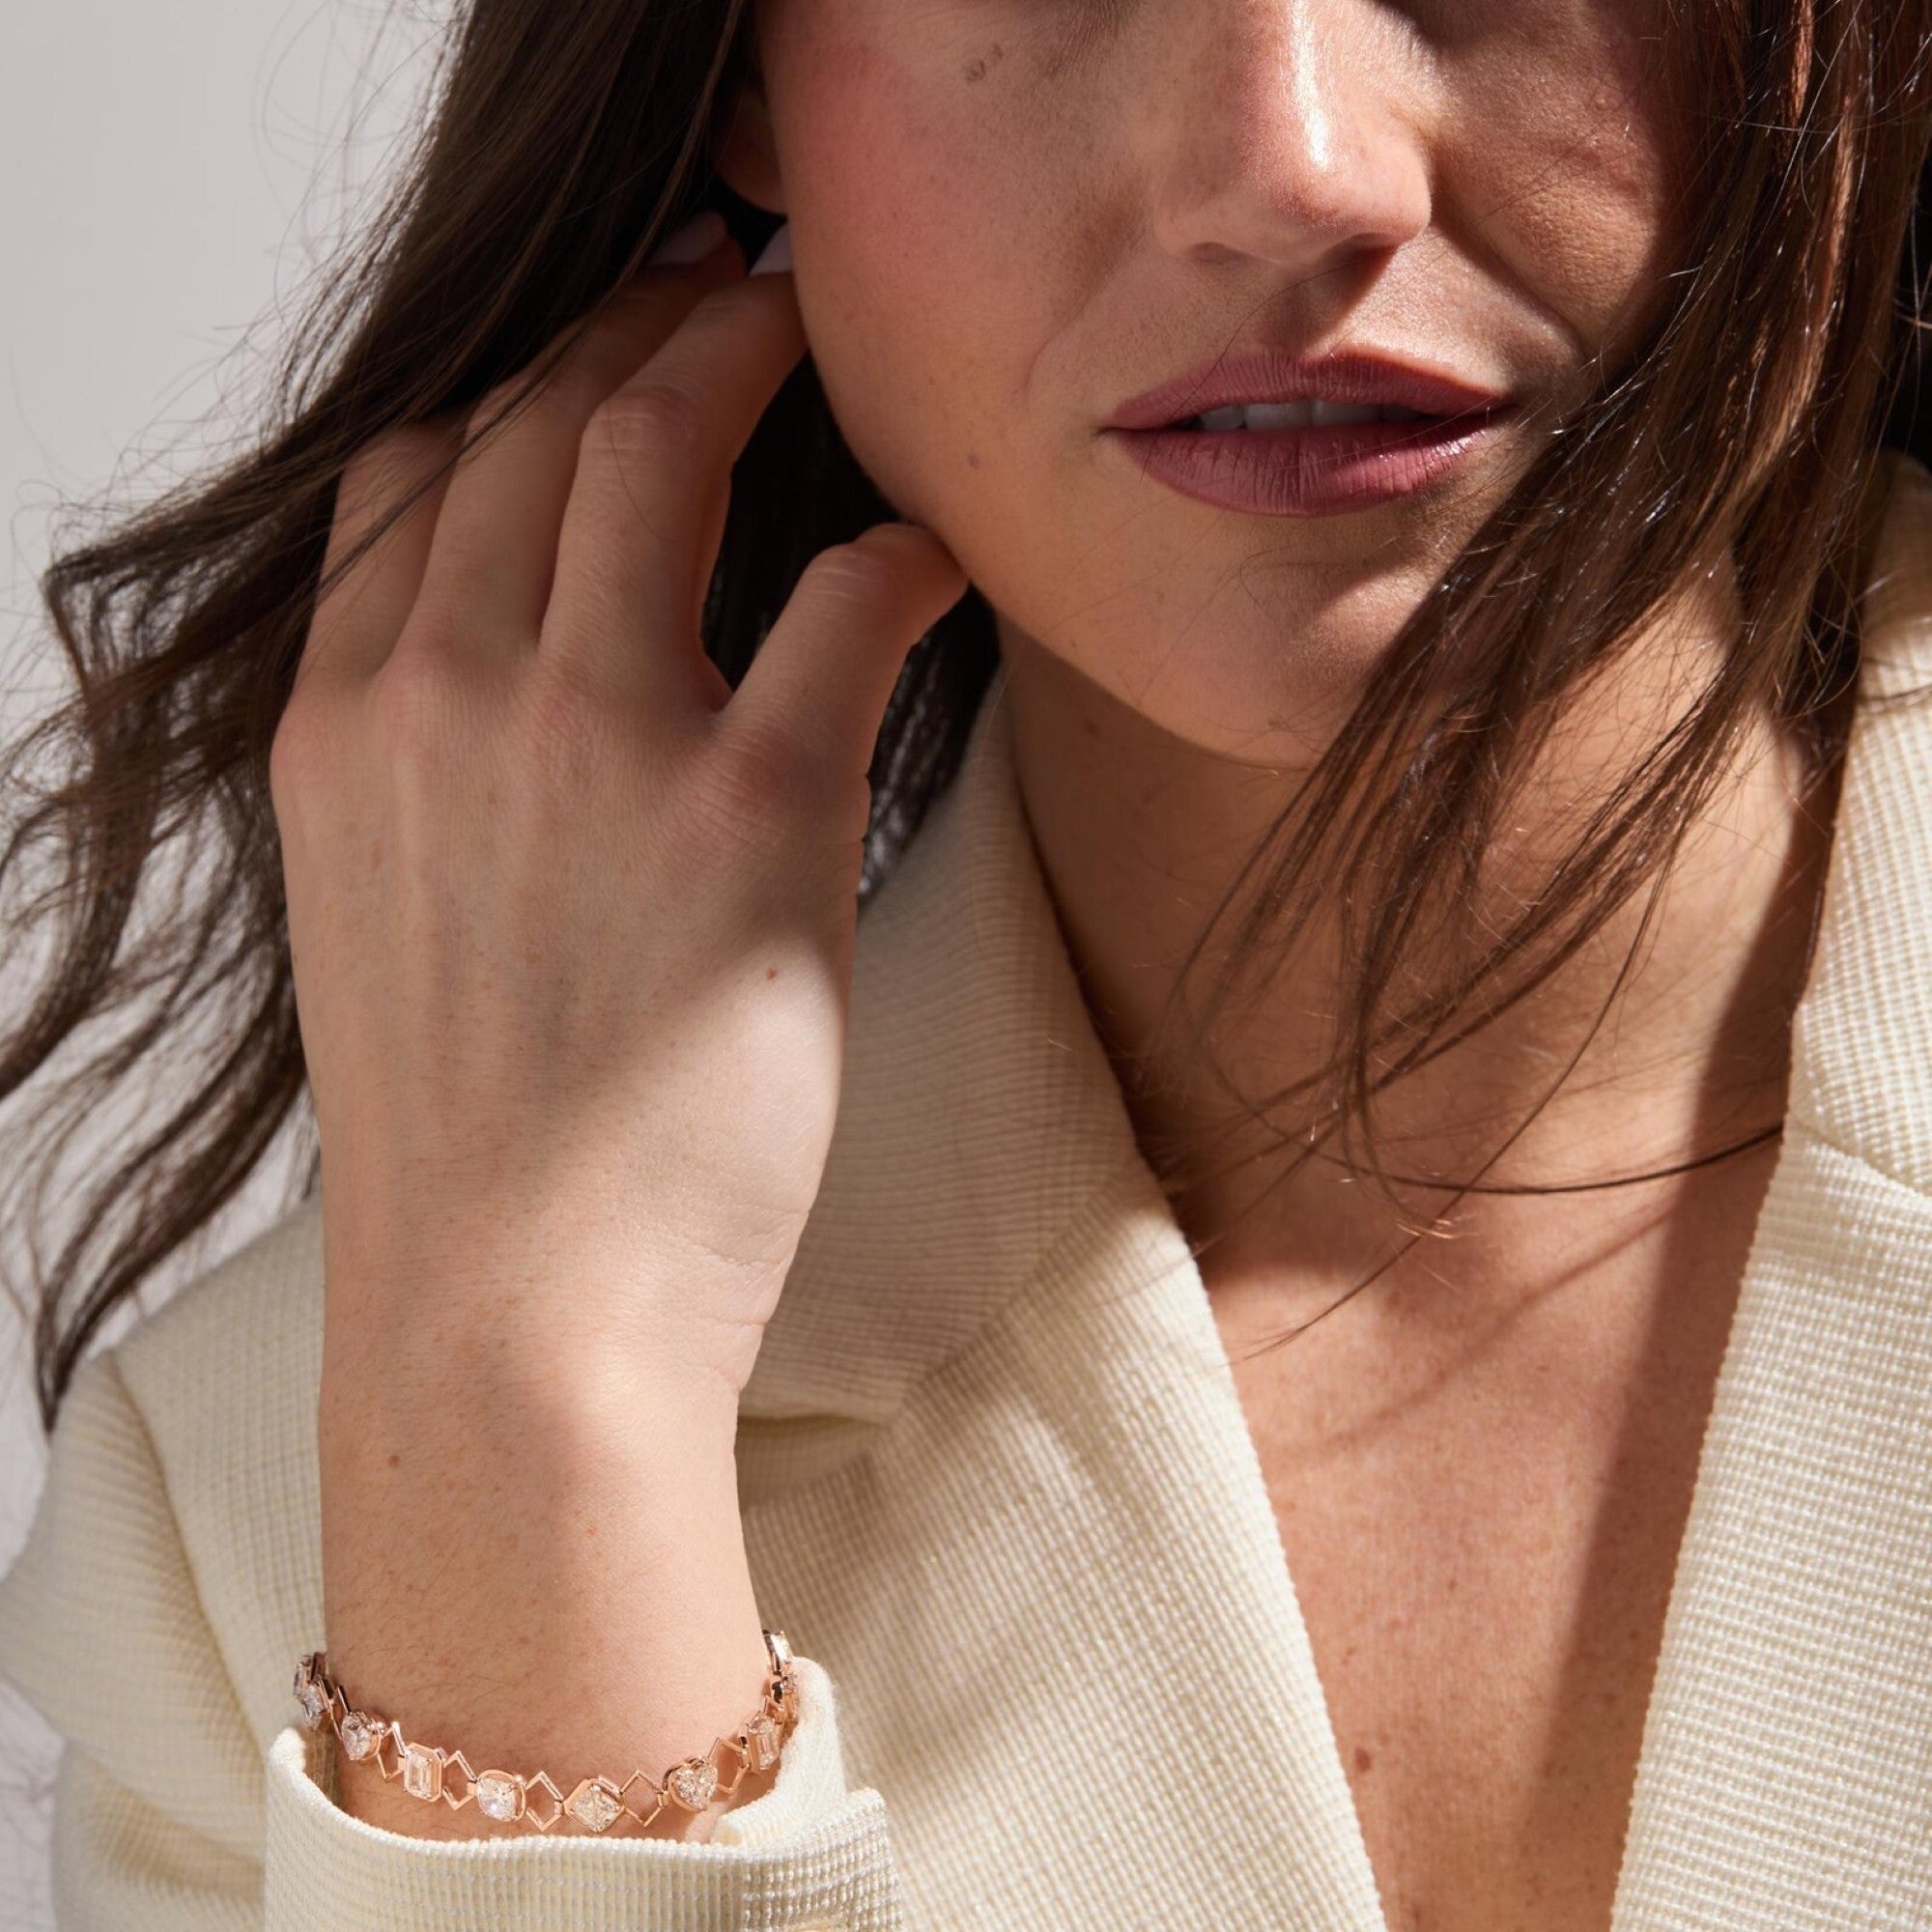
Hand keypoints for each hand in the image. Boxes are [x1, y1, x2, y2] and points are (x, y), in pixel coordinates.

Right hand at [270, 220, 966, 1836]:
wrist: (512, 1322)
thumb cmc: (468, 1149)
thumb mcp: (384, 925)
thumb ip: (430, 774)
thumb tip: (531, 681)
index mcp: (345, 727)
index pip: (415, 474)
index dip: (515, 385)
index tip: (593, 360)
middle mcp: (445, 697)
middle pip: (534, 419)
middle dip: (635, 329)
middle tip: (723, 302)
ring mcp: (591, 741)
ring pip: (655, 446)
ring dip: (743, 366)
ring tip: (811, 347)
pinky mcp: (749, 815)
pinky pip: (840, 602)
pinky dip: (896, 555)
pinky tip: (930, 559)